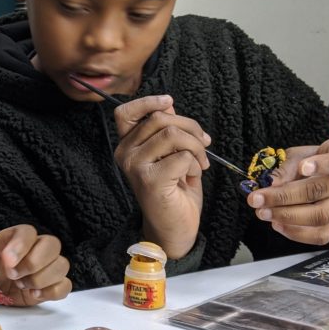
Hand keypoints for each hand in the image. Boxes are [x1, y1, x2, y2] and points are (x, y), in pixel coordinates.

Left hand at [0, 225, 70, 305]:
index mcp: (13, 238)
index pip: (28, 232)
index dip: (21, 245)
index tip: (7, 262)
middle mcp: (33, 249)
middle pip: (52, 244)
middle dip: (34, 262)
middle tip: (13, 276)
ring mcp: (45, 268)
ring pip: (62, 264)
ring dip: (42, 278)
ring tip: (21, 286)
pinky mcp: (50, 286)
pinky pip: (64, 286)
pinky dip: (52, 292)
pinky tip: (33, 295)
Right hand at [113, 94, 209, 258]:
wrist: (174, 228)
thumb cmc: (174, 191)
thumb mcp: (170, 154)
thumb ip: (165, 130)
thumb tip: (167, 106)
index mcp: (126, 146)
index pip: (125, 112)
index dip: (148, 101)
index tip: (169, 102)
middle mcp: (125, 154)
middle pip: (160, 118)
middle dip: (191, 128)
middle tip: (204, 144)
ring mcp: (135, 167)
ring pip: (173, 134)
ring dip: (196, 147)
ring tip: (200, 163)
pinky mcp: (150, 181)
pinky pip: (183, 156)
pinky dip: (196, 165)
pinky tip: (193, 177)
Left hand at [246, 139, 328, 244]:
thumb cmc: (324, 167)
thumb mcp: (308, 155)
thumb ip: (289, 165)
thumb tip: (271, 182)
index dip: (322, 164)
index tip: (302, 167)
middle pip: (320, 191)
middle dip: (284, 196)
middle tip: (257, 198)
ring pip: (320, 216)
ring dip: (287, 216)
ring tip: (263, 212)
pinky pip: (320, 235)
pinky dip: (295, 233)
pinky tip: (277, 224)